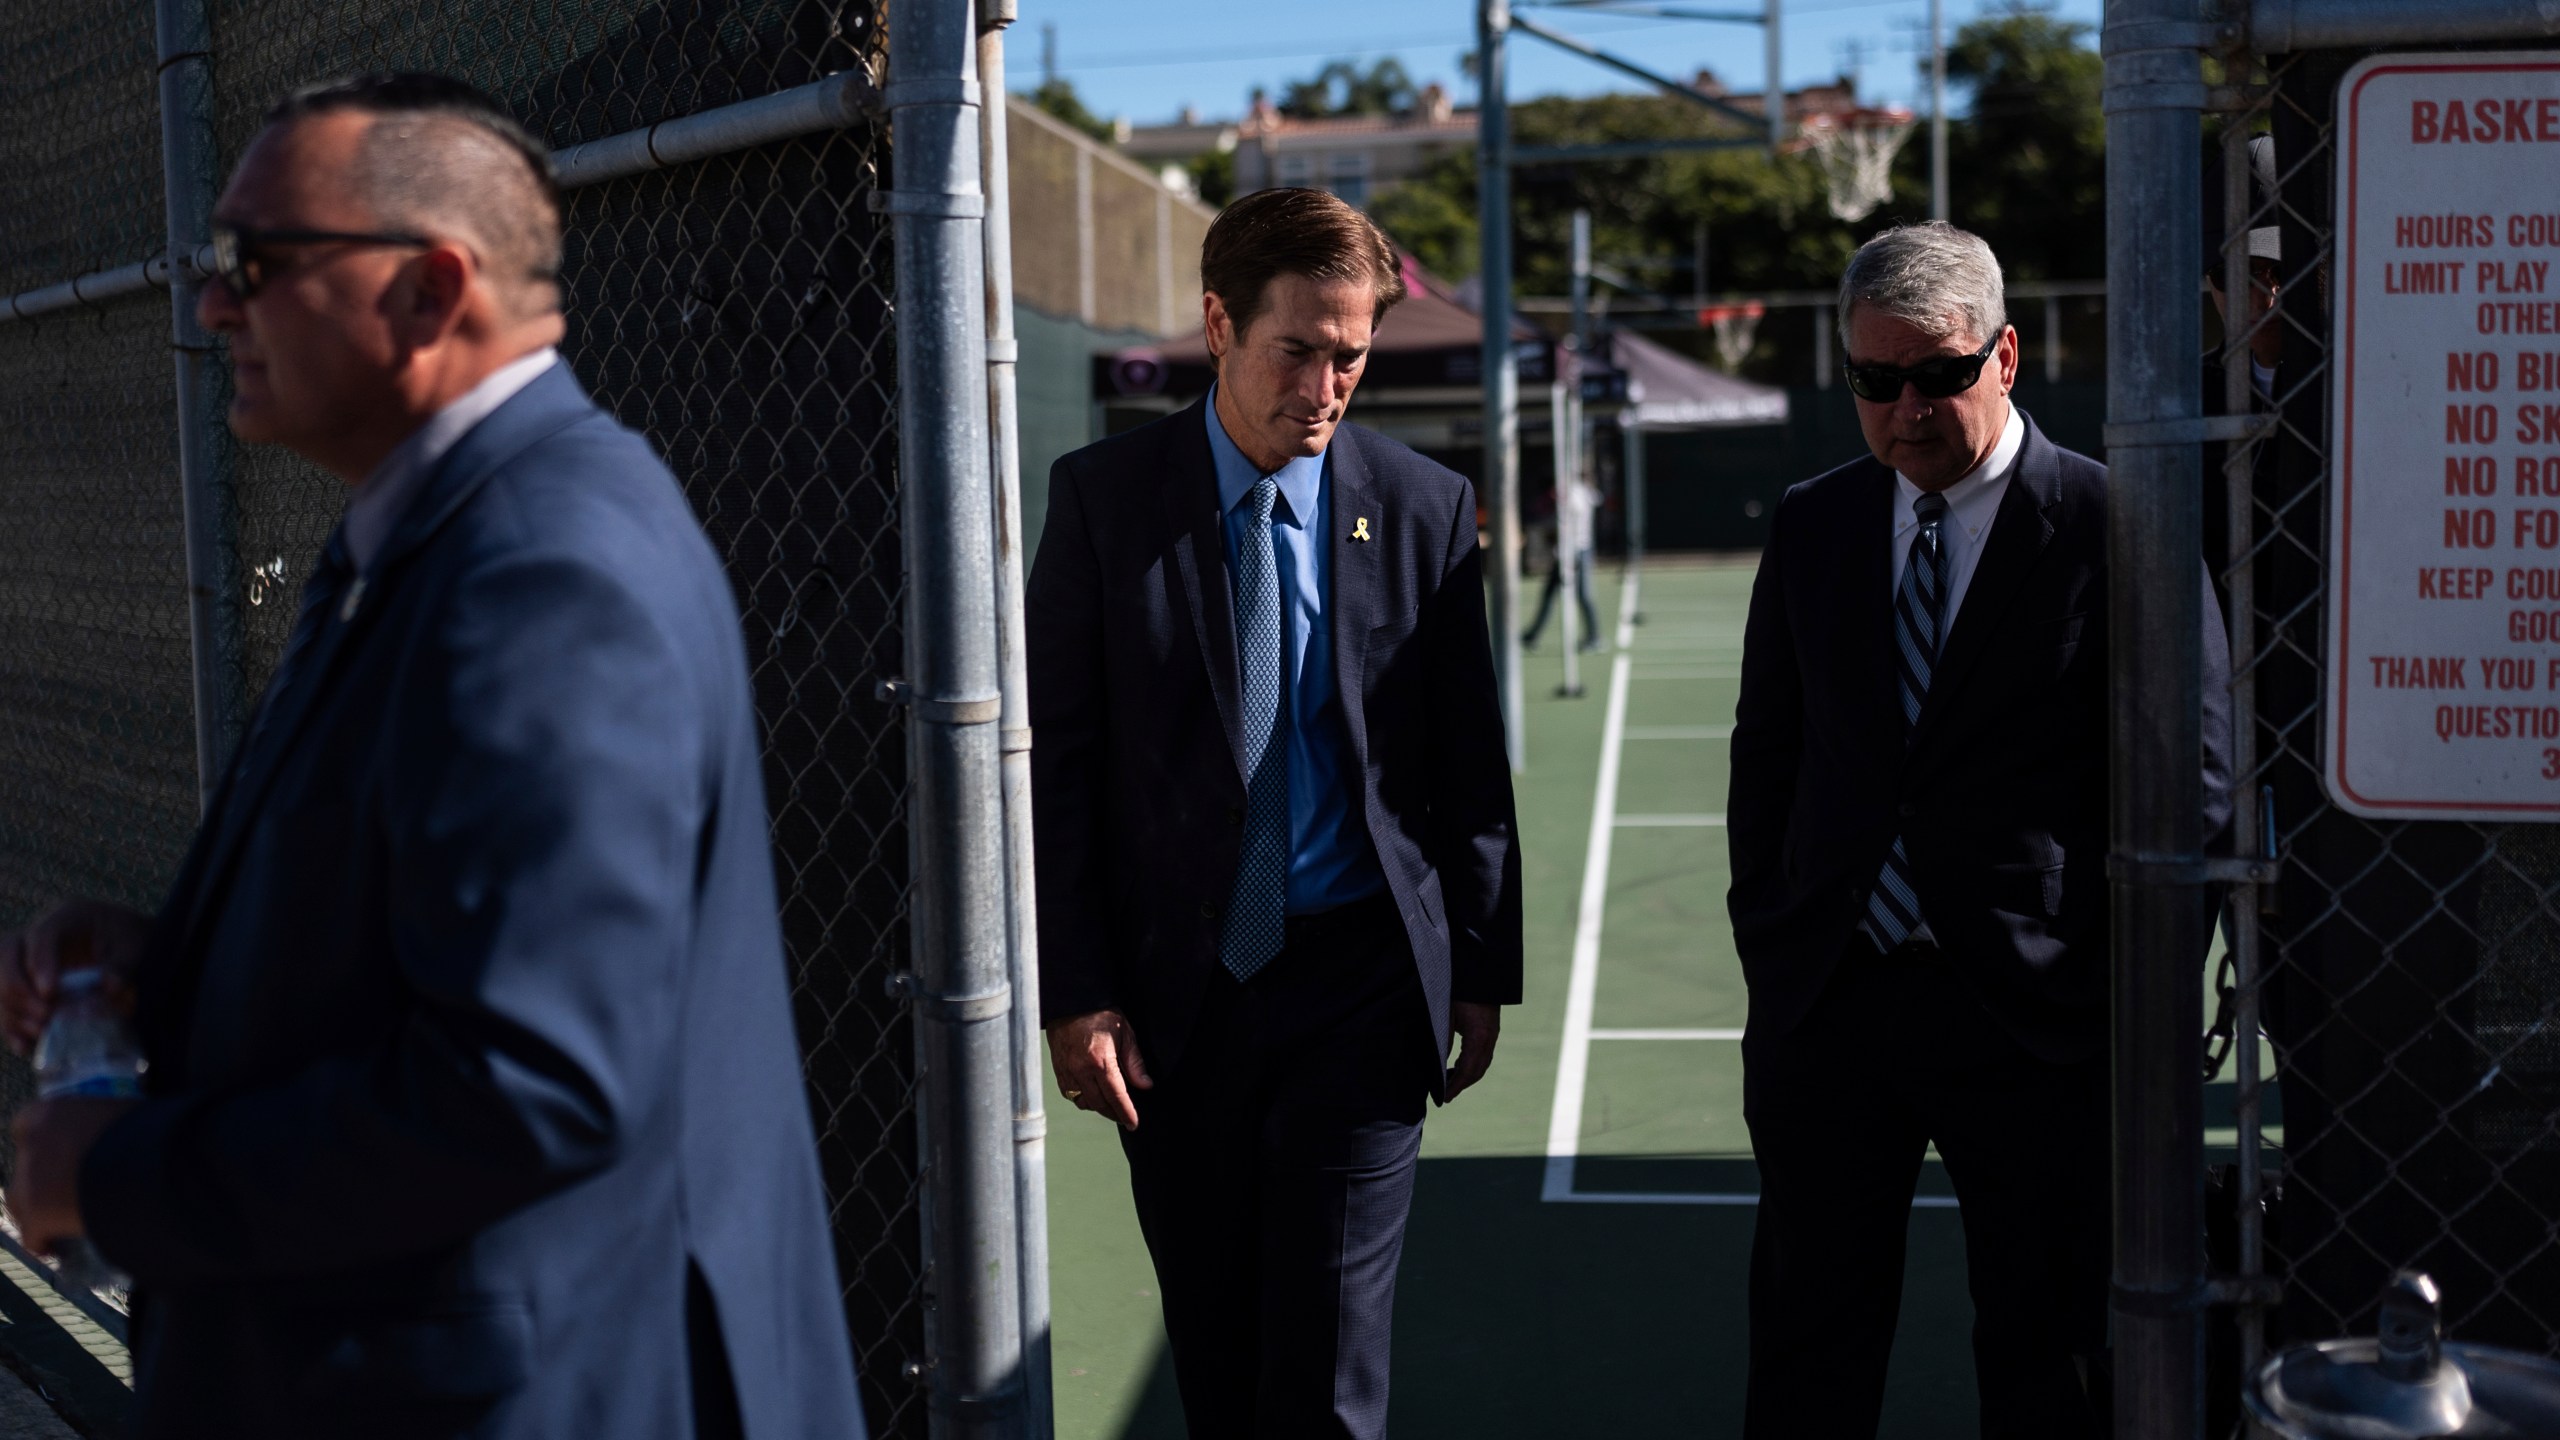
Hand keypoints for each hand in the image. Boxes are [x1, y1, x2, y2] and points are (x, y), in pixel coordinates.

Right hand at [0, 900, 150, 1057]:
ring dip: (13, 1009)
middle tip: (45, 1014)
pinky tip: (24, 1045)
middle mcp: (40, 935)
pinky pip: (6, 1002)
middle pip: (7, 954)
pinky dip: (12, 1024)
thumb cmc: (136, 941)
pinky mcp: (27, 984)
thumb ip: (123, 965)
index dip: (40, 963)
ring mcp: (28, 959)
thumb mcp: (136, 947)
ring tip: (39, 1031)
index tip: (50, 992)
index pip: (42, 934)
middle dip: (18, 988)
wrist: (135, 947)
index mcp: (68, 917)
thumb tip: (110, 987)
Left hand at [8, 1096, 137, 1255]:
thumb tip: (116, 1136)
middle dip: (40, 1180)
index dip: (43, 1144)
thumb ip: (104, 1125)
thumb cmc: (148, 1132)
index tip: (61, 1156)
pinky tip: (56, 1248)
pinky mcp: (36, 1212)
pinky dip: (42, 1241)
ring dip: (34, 1211)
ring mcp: (30, 1178)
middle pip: (23, 1167)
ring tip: (55, 1224)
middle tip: (66, 1192)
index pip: (26, 1124)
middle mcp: (33, 1142)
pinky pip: (32, 1235)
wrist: (151, 1163)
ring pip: (17, 1202)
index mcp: (51, 1111)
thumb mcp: (123, 1115)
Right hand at [1046, 1009, 1151, 1129]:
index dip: (1126, 1113)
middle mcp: (1081, 1070)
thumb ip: (1135, 1062)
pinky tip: (1093, 1094)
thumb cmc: (1100, 1014)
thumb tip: (1145, 1085)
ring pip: (1083, 1102)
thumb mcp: (1125, 1033)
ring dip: (1098, 1107)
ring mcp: (1067, 1072)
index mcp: (1100, 1061)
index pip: (1116, 1096)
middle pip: (1099, 1104)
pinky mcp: (1059, 1071)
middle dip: (1114, 1114)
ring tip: (1111, 1104)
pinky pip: (1071, 1095)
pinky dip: (1083, 1099)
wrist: (1071, 1003)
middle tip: (1126, 1117)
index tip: (1134, 1123)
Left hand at [1443, 1001, 1501, 1101]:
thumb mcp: (1446, 1015)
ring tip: (1449, 1081)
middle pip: (1477, 1070)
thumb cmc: (1460, 991)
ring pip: (1482, 1063)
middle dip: (1462, 1084)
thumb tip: (1437, 1063)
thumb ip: (1443, 1040)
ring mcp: (1492, 1034)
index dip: (1456, 1086)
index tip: (1445, 1098)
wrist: (1480, 971)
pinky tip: (1458, 1064)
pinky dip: (1471, 1064)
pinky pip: (1483, 1054)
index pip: (1468, 1070)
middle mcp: (1489, 1038)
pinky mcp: (1491, 1029)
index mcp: (1479, 1037)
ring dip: (1467, 1075)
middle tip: (1445, 1094)